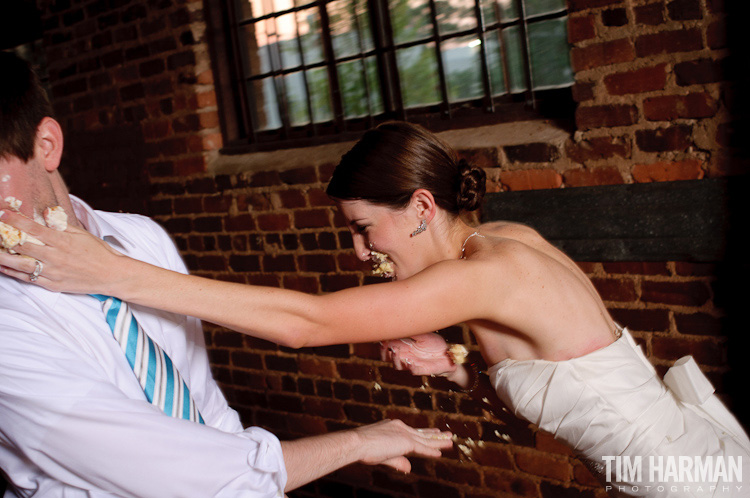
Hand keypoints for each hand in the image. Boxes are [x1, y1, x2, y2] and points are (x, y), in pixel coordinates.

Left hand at [0, 208, 123, 293]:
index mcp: (64, 241)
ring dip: (3, 257)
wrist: (112, 275)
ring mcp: (54, 272)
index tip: (3, 213)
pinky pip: (29, 279)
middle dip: (4, 238)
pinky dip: (13, 273)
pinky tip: (3, 266)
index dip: (16, 220)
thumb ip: (62, 225)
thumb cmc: (99, 252)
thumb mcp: (83, 234)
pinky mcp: (53, 285)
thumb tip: (47, 213)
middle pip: (23, 246)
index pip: (34, 229)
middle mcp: (56, 257)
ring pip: (21, 264)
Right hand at [354, 419, 452, 472]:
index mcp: (393, 426)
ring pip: (425, 440)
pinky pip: (422, 448)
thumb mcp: (383, 455)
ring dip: (438, 441)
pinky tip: (440, 453)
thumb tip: (409, 468)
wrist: (357, 442)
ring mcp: (404, 434)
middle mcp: (400, 427)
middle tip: (447, 434)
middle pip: (422, 433)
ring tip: (450, 441)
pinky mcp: (406, 442)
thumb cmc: (364, 448)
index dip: (425, 433)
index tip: (434, 432)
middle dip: (435, 435)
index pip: (413, 431)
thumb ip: (398, 460)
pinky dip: (431, 451)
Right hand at [381, 332, 457, 376]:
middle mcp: (405, 356)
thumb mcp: (424, 335)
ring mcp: (412, 364)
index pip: (389, 345)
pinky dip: (411, 368)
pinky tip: (409, 363)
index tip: (380, 337)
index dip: (383, 343)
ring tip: (395, 352)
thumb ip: (413, 332)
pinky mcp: (422, 370)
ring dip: (395, 360)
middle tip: (383, 346)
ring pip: (398, 366)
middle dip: (383, 353)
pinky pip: (414, 371)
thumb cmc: (435, 344)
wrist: (448, 355)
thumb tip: (402, 324)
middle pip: (388, 358)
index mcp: (404, 346)